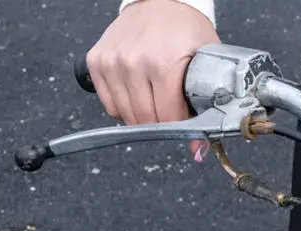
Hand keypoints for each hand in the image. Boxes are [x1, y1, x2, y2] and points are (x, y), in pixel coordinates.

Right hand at [86, 0, 219, 158]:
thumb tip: (199, 146)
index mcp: (162, 65)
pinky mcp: (96, 61)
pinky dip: (123, 106)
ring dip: (142, 117)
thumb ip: (204, 103)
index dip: (180, 129)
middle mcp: (132, 63)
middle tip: (172, 115)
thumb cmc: (184, 30)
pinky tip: (137, 95)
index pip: (167, 118)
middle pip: (144, 119)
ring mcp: (111, 62)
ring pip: (124, 114)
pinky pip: (108, 103)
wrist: (159, 1)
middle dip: (162, 124)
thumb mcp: (204, 62)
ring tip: (155, 103)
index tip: (187, 129)